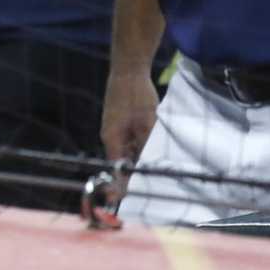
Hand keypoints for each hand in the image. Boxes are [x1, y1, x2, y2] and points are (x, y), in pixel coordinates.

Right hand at [101, 64, 160, 195]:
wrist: (128, 71)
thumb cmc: (136, 95)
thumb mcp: (149, 122)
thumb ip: (148, 145)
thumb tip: (151, 165)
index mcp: (112, 138)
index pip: (117, 167)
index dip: (121, 184)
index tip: (121, 198)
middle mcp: (110, 135)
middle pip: (122, 160)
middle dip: (136, 171)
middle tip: (153, 183)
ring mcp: (114, 128)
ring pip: (128, 150)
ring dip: (140, 157)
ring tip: (159, 164)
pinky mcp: (120, 122)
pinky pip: (130, 140)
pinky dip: (140, 145)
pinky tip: (154, 145)